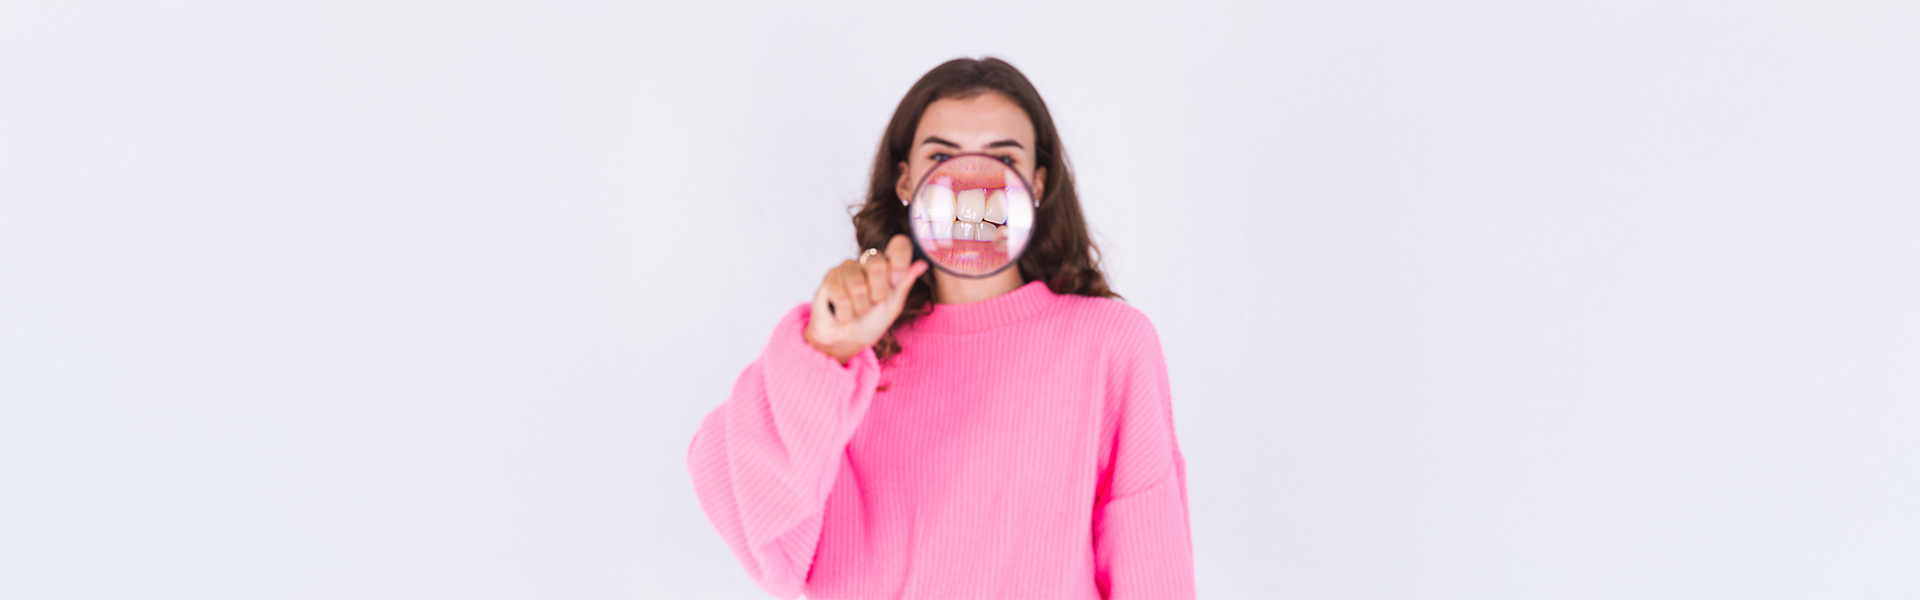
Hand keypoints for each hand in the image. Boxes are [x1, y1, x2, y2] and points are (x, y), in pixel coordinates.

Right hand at [804, 234, 928, 362]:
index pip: (899, 244)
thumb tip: (923, 263)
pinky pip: (840, 295)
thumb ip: (905, 282)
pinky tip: (843, 313)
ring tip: (856, 311)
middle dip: (877, 292)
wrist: (847, 340)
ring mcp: (847, 268)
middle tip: (873, 303)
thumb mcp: (894, 305)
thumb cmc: (871, 322)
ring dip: (859, 307)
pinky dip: (845, 312)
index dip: (900, 259)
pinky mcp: (829, 278)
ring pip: (857, 284)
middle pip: (877, 264)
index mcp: (887, 264)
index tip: (896, 281)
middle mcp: (866, 261)